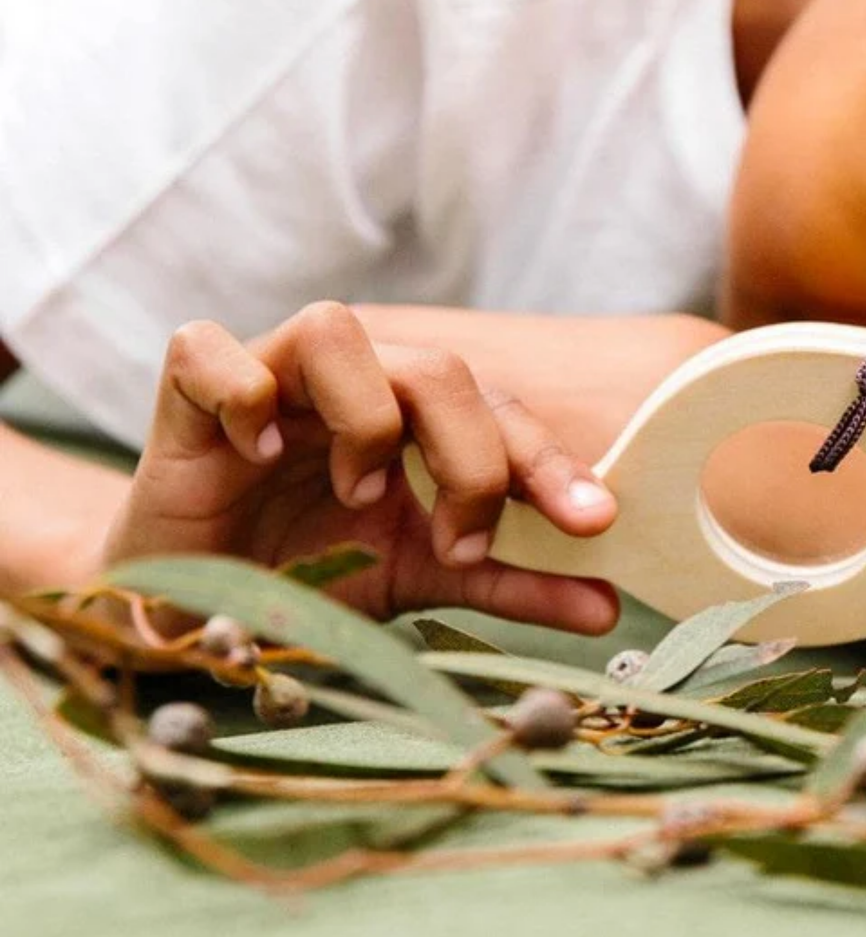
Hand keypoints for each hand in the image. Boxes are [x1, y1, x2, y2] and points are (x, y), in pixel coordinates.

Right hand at [101, 302, 620, 631]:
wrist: (188, 603)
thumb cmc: (311, 573)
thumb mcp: (420, 577)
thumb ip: (509, 583)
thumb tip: (609, 607)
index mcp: (412, 414)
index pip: (498, 411)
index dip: (548, 463)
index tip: (592, 525)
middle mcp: (351, 383)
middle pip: (435, 367)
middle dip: (469, 456)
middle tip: (461, 541)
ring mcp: (269, 378)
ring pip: (333, 328)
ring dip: (364, 416)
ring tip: (360, 494)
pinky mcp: (184, 393)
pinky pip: (207, 347)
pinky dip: (241, 393)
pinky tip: (258, 456)